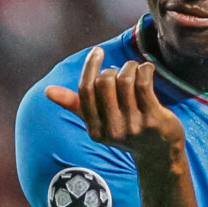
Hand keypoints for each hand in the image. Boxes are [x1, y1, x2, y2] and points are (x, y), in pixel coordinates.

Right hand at [45, 47, 184, 165]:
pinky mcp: (153, 119)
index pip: (86, 91)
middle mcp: (113, 130)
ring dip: (131, 68)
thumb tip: (48, 91)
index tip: (97, 51)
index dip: (90, 67)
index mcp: (95, 130)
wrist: (160, 155)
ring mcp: (134, 125)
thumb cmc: (127, 131)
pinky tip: (147, 70)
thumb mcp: (100, 122)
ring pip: (125, 80)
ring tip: (135, 70)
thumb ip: (76, 105)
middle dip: (113, 70)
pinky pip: (144, 84)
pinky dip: (145, 70)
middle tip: (121, 71)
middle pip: (104, 83)